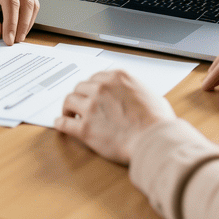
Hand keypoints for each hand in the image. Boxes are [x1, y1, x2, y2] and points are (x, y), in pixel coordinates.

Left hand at [0, 0, 38, 44]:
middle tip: (14, 41)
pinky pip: (31, 4)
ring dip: (27, 23)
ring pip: (32, 4)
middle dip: (22, 25)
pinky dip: (27, 18)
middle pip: (26, 2)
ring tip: (16, 38)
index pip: (11, 1)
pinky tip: (19, 30)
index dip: (12, 23)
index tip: (8, 40)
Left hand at [55, 69, 175, 164]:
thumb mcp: (152, 96)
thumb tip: (138, 98)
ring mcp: (91, 107)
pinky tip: (61, 125)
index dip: (93, 87)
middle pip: (81, 87)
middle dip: (80, 95)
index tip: (91, 93)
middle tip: (81, 104)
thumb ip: (138, 92)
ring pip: (69, 100)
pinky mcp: (85, 128)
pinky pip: (64, 123)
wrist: (154, 141)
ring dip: (69, 107)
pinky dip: (61, 123)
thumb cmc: (158, 122)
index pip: (96, 77)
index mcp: (118, 78)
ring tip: (69, 114)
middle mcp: (102, 88)